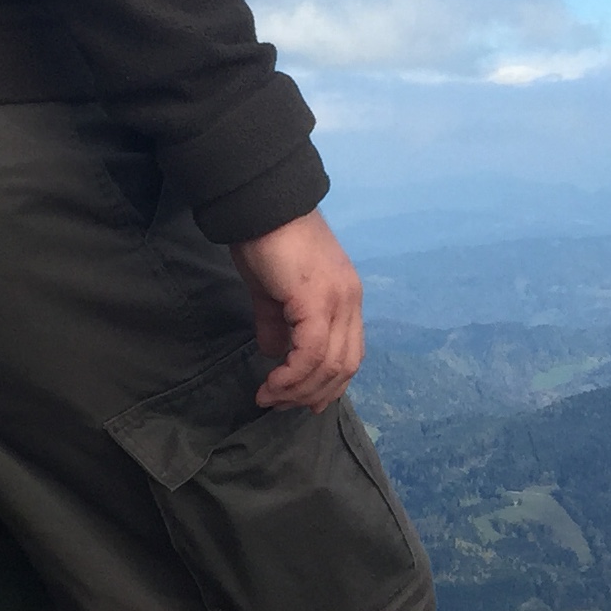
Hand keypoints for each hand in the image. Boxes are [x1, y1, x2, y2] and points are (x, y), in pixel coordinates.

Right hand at [236, 214, 368, 411]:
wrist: (260, 205)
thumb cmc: (265, 242)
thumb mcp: (272, 292)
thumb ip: (277, 324)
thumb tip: (277, 354)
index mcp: (346, 298)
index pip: (350, 353)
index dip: (330, 384)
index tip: (302, 403)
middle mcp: (350, 302)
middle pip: (346, 366)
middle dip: (313, 394)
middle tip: (280, 405)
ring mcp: (338, 300)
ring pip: (330, 364)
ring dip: (299, 389)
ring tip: (270, 398)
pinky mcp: (317, 300)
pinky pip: (311, 352)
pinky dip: (292, 375)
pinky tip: (272, 382)